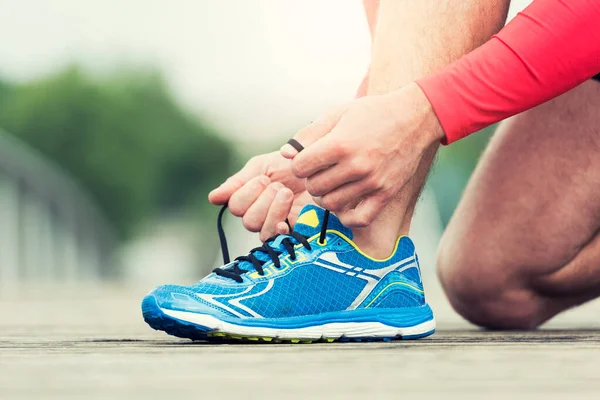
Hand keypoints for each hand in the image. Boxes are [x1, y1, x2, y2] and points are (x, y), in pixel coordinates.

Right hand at [209, 151, 312, 240]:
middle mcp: (258, 215)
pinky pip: (277, 240)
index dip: (247, 193)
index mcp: (248, 199)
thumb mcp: (261, 167)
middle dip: (262, 200)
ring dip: (274, 210)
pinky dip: (279, 229)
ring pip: (261, 230)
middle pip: (247, 220)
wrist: (320, 170)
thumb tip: (212, 198)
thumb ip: (238, 182)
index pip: (235, 206)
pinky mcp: (291, 233)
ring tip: (287, 194)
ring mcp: (274, 226)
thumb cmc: (290, 166)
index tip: (264, 178)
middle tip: (279, 186)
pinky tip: (286, 221)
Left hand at [280, 82, 443, 226]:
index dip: (299, 164)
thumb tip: (285, 154)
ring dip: (325, 196)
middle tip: (320, 171)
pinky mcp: (385, 194)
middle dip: (311, 179)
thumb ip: (308, 134)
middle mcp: (355, 166)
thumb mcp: (337, 114)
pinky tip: (344, 202)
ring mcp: (372, 183)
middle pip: (313, 187)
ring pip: (330, 204)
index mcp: (340, 145)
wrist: (414, 118)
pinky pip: (359, 219)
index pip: (300, 168)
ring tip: (331, 183)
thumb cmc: (372, 113)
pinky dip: (346, 216)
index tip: (307, 159)